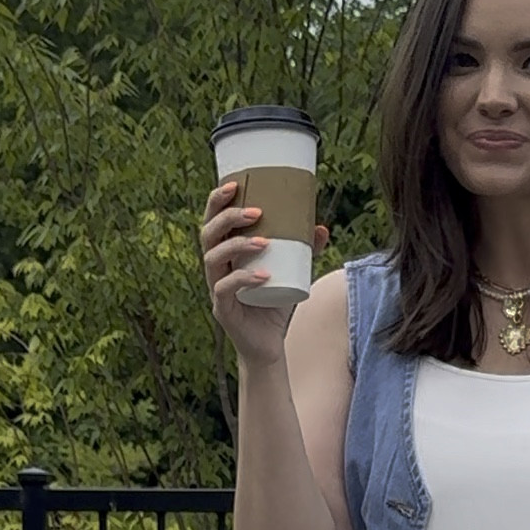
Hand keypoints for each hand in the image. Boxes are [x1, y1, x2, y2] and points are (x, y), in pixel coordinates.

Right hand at [200, 179, 327, 365]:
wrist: (268, 345)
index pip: (213, 220)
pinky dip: (244, 278)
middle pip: (207, 234)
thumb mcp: (293, 274)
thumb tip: (321, 228)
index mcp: (226, 253)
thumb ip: (304, 251)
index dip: (218, 201)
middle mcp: (216, 268)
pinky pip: (225, 289)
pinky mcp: (222, 309)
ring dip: (238, 245)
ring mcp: (216, 288)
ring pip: (213, 258)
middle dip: (228, 217)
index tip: (236, 184)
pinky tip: (263, 275)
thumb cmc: (274, 304)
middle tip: (256, 212)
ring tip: (265, 241)